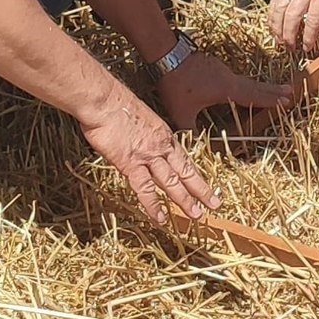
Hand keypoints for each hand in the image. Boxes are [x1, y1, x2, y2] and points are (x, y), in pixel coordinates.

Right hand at [78, 88, 217, 223]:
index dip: (195, 174)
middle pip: (185, 171)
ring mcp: (148, 156)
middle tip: (214, 205)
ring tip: (196, 215)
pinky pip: (145, 188)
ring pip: (172, 182)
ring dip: (185, 200)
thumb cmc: (115, 104)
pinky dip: (153, 204)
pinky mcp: (131, 163)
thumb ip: (144, 134)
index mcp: (163, 135)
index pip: (184, 159)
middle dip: (201, 190)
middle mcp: (160, 146)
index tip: (205, 185)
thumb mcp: (139, 118)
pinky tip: (161, 218)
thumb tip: (141, 143)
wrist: (104, 99)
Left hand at [156, 48, 296, 129]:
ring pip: (247, 81)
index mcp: (227, 89)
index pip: (254, 96)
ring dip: (262, 86)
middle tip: (291, 92)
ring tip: (274, 90)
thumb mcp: (181, 112)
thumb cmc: (175, 83)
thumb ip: (190, 131)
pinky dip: (247, 84)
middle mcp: (229, 78)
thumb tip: (196, 148)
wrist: (167, 54)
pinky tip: (244, 87)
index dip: (270, 100)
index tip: (287, 101)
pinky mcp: (215, 66)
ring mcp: (222, 70)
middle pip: (256, 86)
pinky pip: (236, 78)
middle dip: (273, 91)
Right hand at [267, 0, 318, 54]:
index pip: (314, 18)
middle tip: (292, 49)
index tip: (309, 47)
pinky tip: (272, 23)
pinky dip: (272, 12)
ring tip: (279, 41)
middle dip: (290, 35)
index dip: (310, 36)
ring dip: (277, 27)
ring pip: (279, 8)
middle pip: (293, 16)